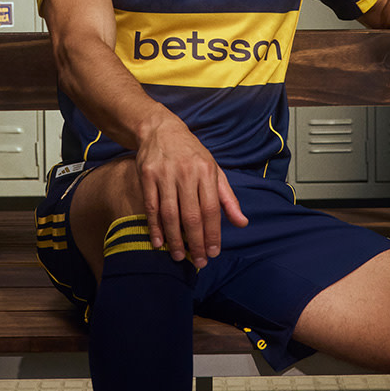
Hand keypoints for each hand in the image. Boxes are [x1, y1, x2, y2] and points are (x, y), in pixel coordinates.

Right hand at [135, 114, 247, 266]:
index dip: (213, 233)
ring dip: (174, 238)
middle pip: (191, 215)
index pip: (211, 209)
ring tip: (178, 256)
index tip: (213, 252)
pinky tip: (159, 242)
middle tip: (198, 261)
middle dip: (196, 242)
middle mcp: (186, 172)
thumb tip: (242, 223)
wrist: (161, 129)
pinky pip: (151, 206)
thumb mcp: (214, 169)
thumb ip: (227, 197)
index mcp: (206, 171)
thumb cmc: (192, 153)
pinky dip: (155, 227)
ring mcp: (165, 174)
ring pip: (170, 213)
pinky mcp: (147, 175)